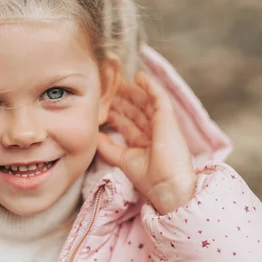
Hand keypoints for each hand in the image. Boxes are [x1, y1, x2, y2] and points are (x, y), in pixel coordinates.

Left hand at [97, 71, 196, 214]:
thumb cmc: (149, 178)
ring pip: (145, 102)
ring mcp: (162, 125)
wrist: (167, 185)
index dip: (115, 112)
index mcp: (144, 144)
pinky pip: (159, 97)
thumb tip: (92, 134)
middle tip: (107, 86)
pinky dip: (150, 86)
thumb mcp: (122, 159)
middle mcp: (154, 133)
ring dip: (132, 90)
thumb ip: (107, 146)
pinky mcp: (168, 118)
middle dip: (121, 99)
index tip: (101, 103)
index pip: (128, 123)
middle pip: (135, 110)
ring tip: (117, 78)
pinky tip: (139, 76)